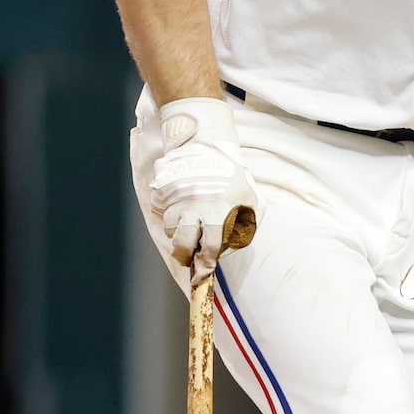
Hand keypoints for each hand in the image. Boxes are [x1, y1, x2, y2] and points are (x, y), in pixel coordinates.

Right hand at [142, 98, 258, 271]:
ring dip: (178, 233)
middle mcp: (197, 208)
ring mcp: (177, 199)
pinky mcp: (163, 191)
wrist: (204, 141)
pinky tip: (180, 207)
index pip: (211, 248)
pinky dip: (169, 214)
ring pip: (171, 230)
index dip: (205, 264)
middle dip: (184, 256)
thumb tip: (229, 249)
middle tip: (188, 257)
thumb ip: (245, 226)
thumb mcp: (251, 198)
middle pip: (183, 245)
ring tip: (188, 225)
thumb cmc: (232, 174)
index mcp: (221, 211)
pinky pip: (162, 212)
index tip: (202, 273)